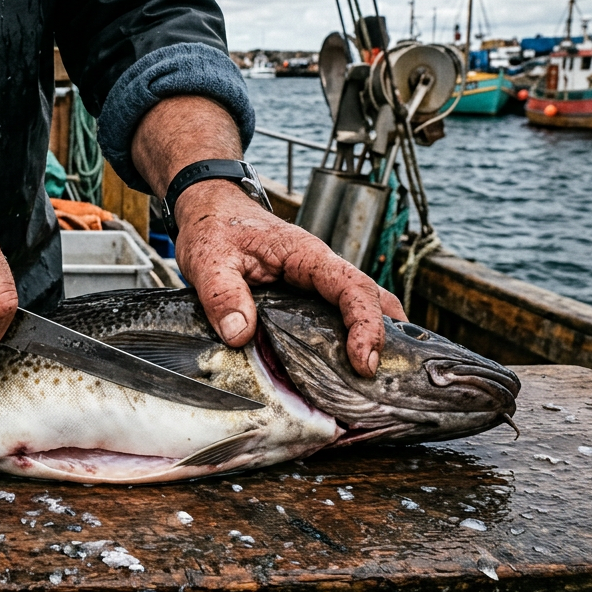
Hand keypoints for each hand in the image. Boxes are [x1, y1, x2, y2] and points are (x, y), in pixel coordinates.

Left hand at [173, 181, 405, 375]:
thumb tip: (240, 334)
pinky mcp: (306, 293)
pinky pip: (338, 312)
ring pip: (361, 304)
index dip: (365, 324)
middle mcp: (320, 267)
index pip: (352, 287)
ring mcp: (316, 281)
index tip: (364, 362)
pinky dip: (351, 335)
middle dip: (382, 335)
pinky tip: (347, 365)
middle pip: (370, 297)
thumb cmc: (214, 230)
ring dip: (373, 335)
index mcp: (305, 255)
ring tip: (374, 380)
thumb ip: (222, 295)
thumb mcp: (208, 261)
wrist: (212, 211)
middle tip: (377, 380)